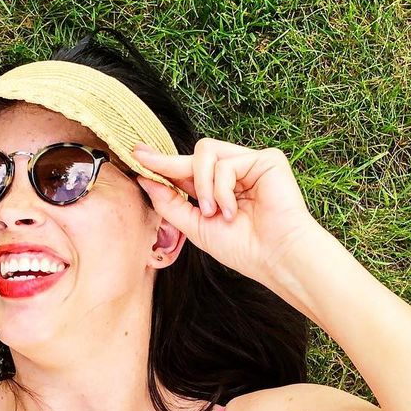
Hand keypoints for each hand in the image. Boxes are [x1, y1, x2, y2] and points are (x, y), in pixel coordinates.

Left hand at [130, 137, 322, 285]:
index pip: (186, 170)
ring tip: (212, 212)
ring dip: (201, 185)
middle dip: (169, 165)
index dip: (161, 162)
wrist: (275, 257)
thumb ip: (170, 203)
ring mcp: (250, 163)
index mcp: (218, 188)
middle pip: (192, 155)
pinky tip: (232, 210)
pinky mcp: (267, 159)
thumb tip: (144, 179)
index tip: (136, 154)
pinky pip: (226, 162)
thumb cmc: (242, 248)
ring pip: (205, 152)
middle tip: (146, 164)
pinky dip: (221, 189)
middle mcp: (234, 172)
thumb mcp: (195, 226)